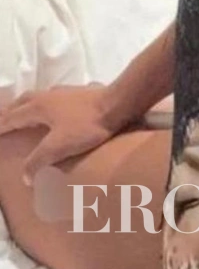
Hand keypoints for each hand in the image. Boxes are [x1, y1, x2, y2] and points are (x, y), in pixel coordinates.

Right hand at [0, 83, 125, 186]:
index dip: (1, 125)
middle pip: (23, 101)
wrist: (118, 104)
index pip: (13, 117)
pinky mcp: (80, 93)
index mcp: (39, 107)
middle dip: (11, 110)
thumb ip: (38, 161)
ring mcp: (65, 92)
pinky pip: (54, 97)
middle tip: (3, 118)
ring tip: (25, 113)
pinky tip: (55, 110)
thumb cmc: (87, 125)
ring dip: (28, 105)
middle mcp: (49, 95)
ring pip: (39, 96)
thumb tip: (24, 176)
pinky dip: (45, 104)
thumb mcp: (59, 146)